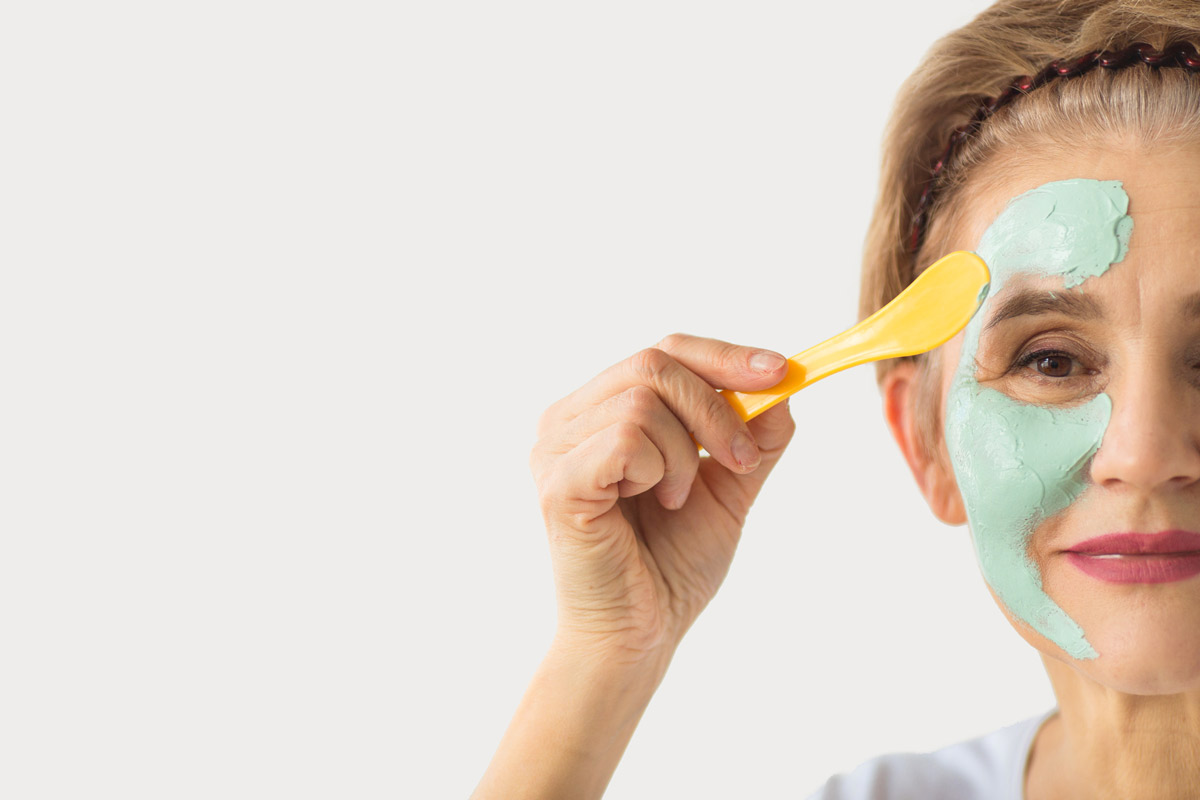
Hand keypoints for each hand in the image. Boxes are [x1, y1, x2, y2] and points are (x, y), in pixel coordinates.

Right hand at [530, 333, 795, 668]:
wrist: (641, 632)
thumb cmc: (671, 563)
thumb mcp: (729, 484)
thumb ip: (754, 433)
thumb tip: (785, 379)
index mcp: (601, 410)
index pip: (662, 352)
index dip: (724, 356)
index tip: (780, 370)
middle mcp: (567, 419)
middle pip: (654, 362)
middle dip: (717, 407)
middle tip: (743, 463)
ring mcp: (554, 447)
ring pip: (644, 401)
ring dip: (686, 454)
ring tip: (678, 499)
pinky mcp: (558, 481)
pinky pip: (627, 438)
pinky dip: (660, 470)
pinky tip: (655, 503)